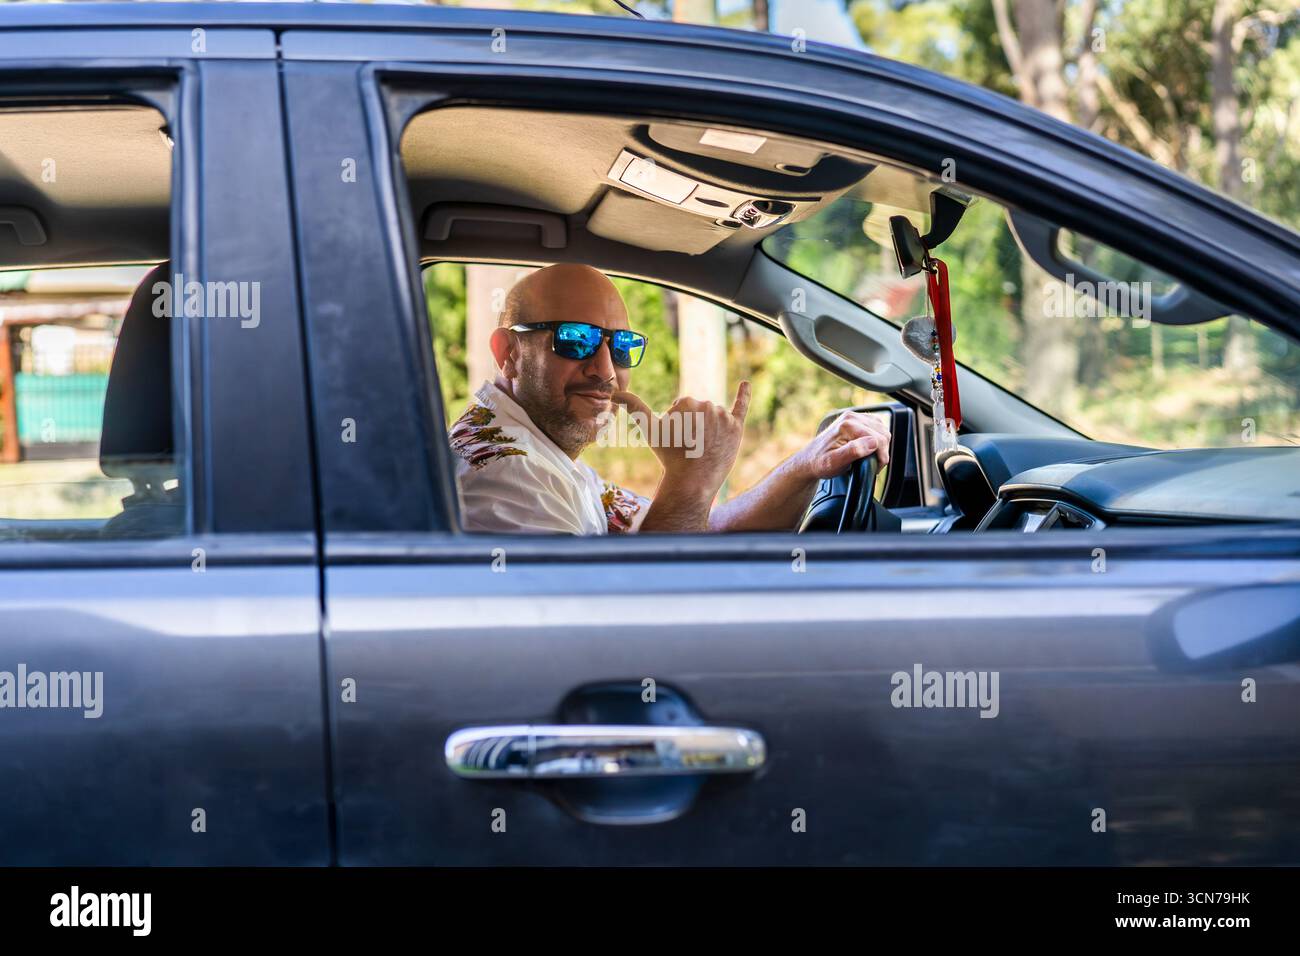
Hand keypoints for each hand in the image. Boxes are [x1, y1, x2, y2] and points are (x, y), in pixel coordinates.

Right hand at [614, 381, 750, 499]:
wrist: (692, 481)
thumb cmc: (668, 456)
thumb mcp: (649, 429)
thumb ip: (634, 407)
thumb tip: (615, 393)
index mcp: (687, 400)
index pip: (682, 408)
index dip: (678, 425)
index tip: (678, 440)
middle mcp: (708, 404)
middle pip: (699, 411)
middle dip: (694, 427)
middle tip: (690, 446)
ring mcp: (724, 416)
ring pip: (714, 417)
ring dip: (709, 429)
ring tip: (703, 448)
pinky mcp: (736, 427)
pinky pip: (741, 406)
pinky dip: (744, 394)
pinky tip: (746, 383)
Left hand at [794, 410, 890, 479]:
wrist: (810, 460)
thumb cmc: (820, 463)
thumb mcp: (834, 463)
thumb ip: (853, 452)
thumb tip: (872, 443)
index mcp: (847, 425)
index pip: (878, 439)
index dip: (881, 457)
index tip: (875, 468)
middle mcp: (851, 417)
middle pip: (883, 433)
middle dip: (882, 452)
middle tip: (873, 465)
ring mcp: (854, 416)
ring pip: (883, 429)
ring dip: (882, 445)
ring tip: (872, 458)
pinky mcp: (856, 419)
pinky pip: (877, 426)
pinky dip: (879, 438)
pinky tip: (871, 449)